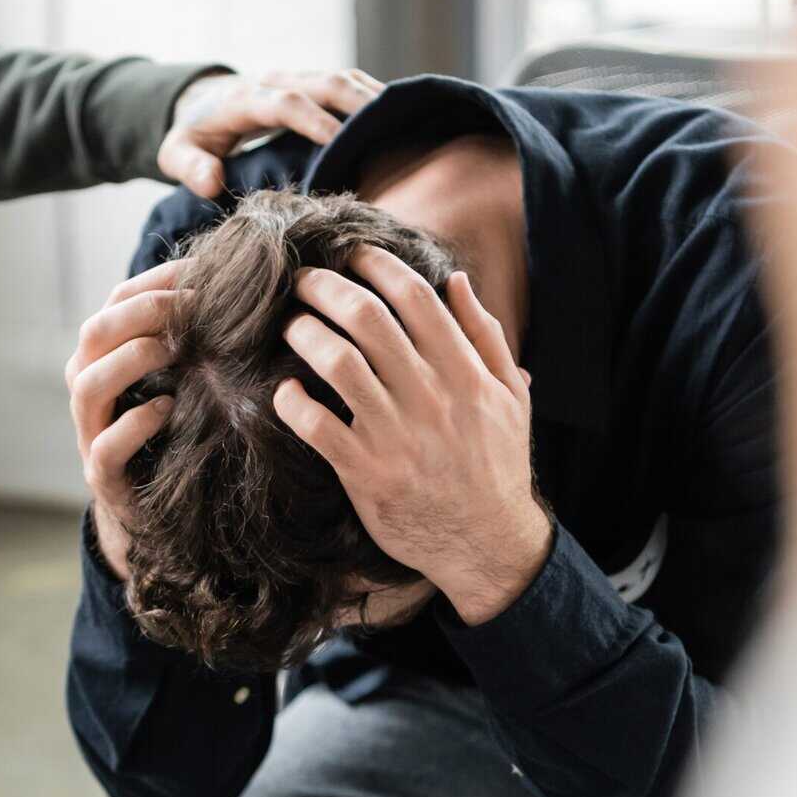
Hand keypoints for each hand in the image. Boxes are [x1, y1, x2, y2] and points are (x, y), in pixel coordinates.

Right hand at [65, 259, 185, 579]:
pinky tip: (168, 408)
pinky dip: (136, 424)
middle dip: (145, 311)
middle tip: (195, 306)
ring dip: (134, 359)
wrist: (160, 510)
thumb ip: (198, 338)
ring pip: (89, 384)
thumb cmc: (180, 429)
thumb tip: (250, 287)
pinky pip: (106, 446)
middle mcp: (87, 387)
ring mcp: (90, 432)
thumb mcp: (188, 376)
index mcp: (105, 355)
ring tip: (176, 350)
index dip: (158, 280)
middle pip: (95, 333)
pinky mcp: (102, 477)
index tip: (205, 271)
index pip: (117, 301)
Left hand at [160, 69, 384, 198]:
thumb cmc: (190, 134)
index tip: (337, 141)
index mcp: (244, 99)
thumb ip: (189, 168)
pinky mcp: (312, 85)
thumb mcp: (174, 153)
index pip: (285, 103)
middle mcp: (275, 81)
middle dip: (357, 103)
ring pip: (343, 78)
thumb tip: (211, 184)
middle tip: (387, 128)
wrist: (199, 101)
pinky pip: (348, 85)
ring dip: (372, 97)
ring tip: (404, 122)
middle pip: (324, 81)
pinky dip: (373, 99)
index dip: (312, 119)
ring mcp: (297, 80)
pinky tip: (398, 118)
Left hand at [272, 250, 552, 625]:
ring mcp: (396, 435)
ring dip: (305, 334)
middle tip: (302, 282)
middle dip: (326, 288)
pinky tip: (286, 390)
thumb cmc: (497, 463)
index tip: (352, 255)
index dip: (377, 265)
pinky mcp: (366, 473)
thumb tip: (455, 280)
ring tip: (292, 327)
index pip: (416, 298)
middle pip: (367, 318)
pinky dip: (292, 401)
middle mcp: (430, 397)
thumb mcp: (510, 395)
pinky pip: (316, 425)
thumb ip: (485, 335)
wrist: (487, 541)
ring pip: (338, 362)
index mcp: (465, 372)